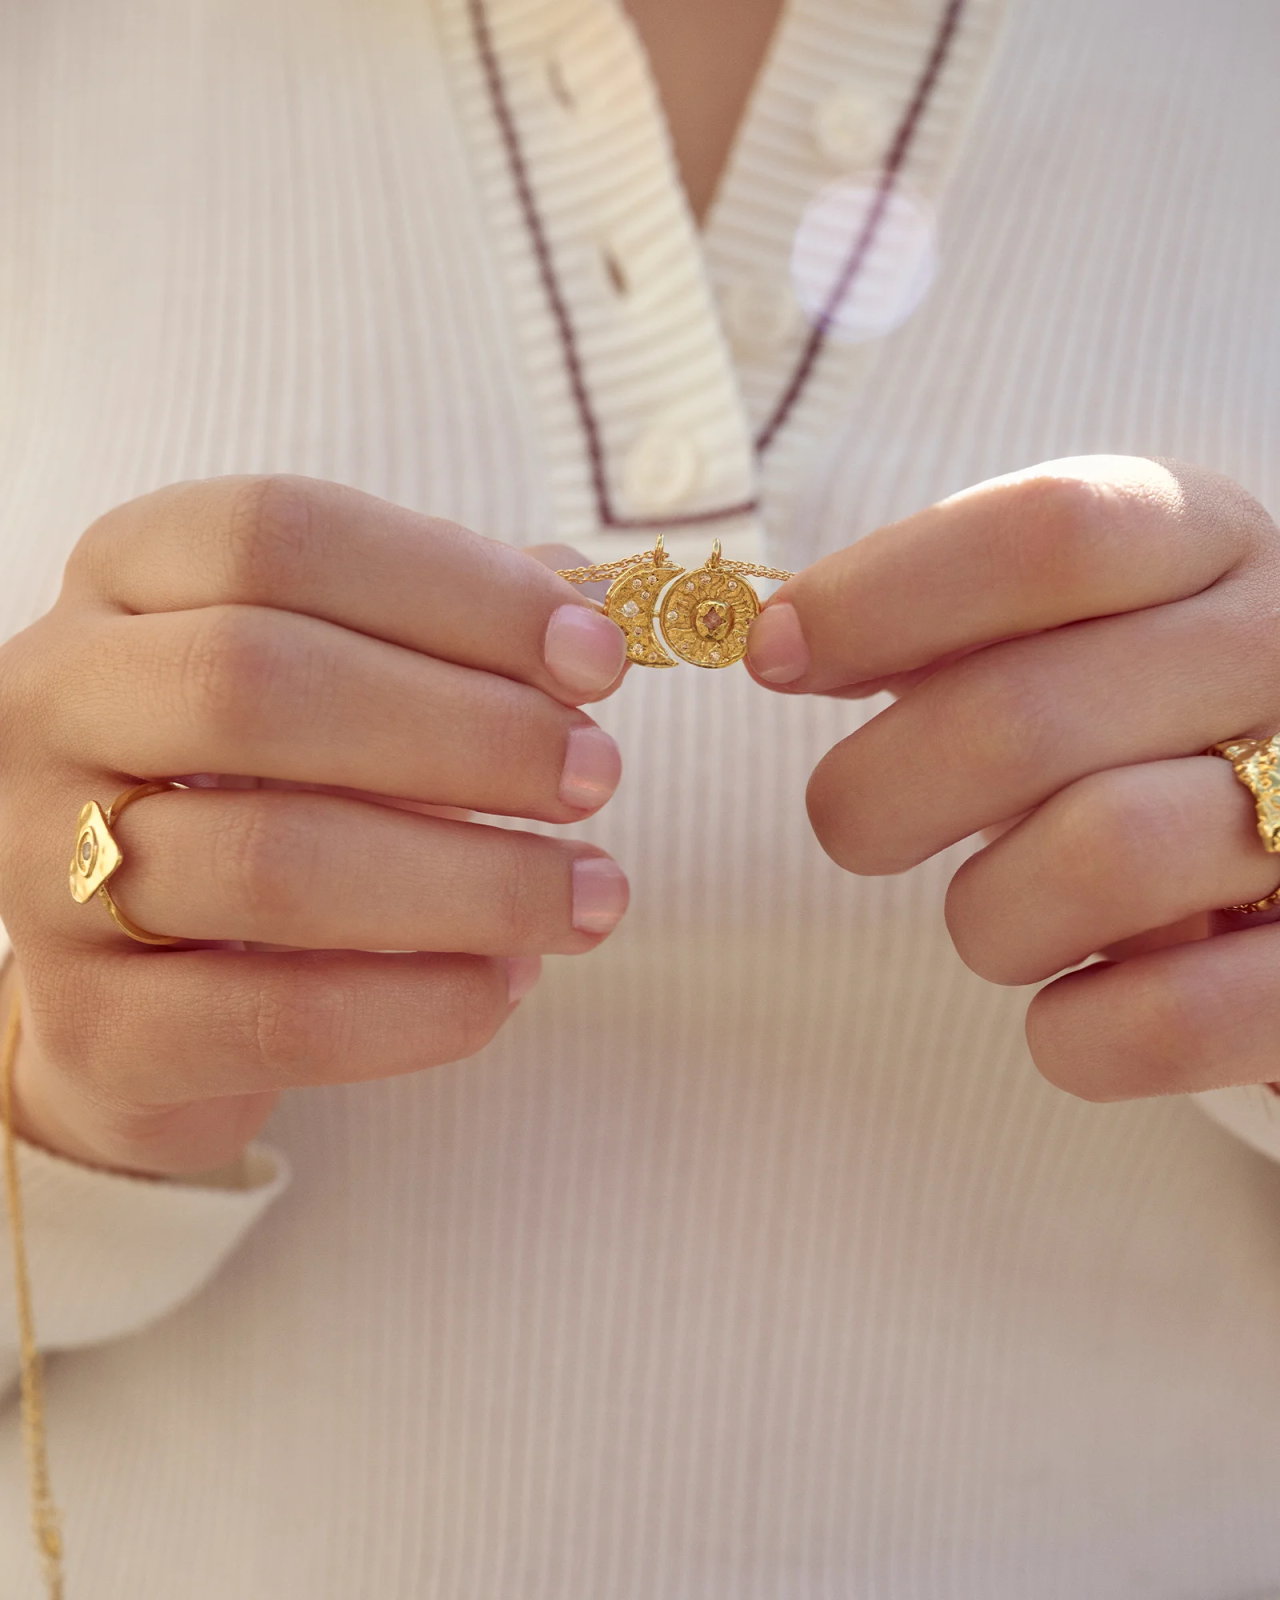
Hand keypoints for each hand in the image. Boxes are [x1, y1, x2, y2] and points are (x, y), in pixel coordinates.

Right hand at [0, 477, 630, 1174]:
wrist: (135, 984)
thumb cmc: (264, 791)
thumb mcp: (337, 680)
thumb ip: (443, 629)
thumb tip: (587, 594)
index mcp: (123, 582)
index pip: (279, 536)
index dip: (457, 590)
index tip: (596, 660)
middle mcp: (54, 705)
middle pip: (259, 682)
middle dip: (468, 732)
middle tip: (595, 777)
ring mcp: (43, 869)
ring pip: (275, 863)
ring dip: (474, 882)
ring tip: (591, 897)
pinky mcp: (90, 1025)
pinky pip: (276, 1020)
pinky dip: (421, 1007)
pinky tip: (508, 983)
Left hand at [746, 456, 1279, 1100]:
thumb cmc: (1135, 719)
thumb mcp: (1065, 621)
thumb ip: (945, 617)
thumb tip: (788, 643)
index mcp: (1207, 544)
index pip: (1046, 536)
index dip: (878, 598)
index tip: (777, 656)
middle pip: (1024, 715)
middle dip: (876, 792)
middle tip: (850, 822)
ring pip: (1098, 862)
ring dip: (987, 917)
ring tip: (997, 913)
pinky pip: (1161, 1022)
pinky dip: (1072, 1034)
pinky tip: (1068, 1006)